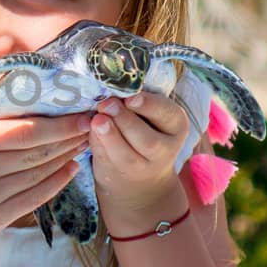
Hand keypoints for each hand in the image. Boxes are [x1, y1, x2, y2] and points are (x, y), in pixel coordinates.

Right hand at [0, 91, 95, 244]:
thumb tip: (26, 69)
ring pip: (37, 176)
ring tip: (82, 143)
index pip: (23, 131)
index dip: (58, 124)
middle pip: (34, 154)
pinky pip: (33, 199)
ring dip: (65, 158)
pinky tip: (70, 169)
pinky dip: (56, 183)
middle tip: (90, 126)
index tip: (82, 114)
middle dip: (68, 139)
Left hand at [89, 90, 192, 228]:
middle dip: (125, 121)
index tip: (130, 98)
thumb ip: (135, 103)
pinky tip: (90, 132)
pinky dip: (97, 146)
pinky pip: (108, 161)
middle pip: (148, 140)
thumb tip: (112, 92)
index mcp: (176, 125)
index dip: (149, 106)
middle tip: (106, 104)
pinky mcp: (120, 175)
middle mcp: (165, 150)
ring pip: (127, 156)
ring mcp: (143, 168)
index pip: (167, 114)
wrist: (141, 172)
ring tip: (97, 120)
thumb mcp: (151, 114)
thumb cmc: (144, 127)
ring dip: (110, 137)